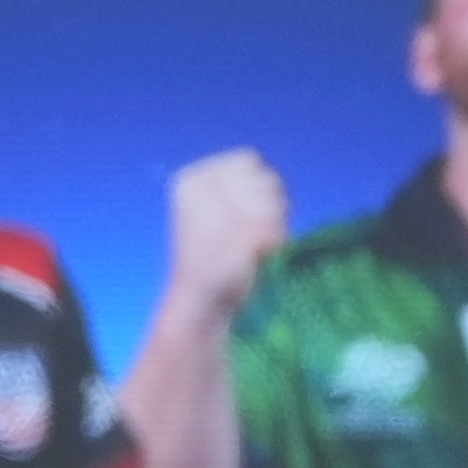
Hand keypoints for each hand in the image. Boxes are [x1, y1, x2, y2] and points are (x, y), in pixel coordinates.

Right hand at [165, 149, 288, 317]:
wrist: (200, 307)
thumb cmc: (214, 261)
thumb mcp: (220, 213)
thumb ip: (242, 188)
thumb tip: (268, 175)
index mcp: (191, 179)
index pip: (247, 160)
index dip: (256, 189)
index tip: (242, 218)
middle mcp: (200, 188)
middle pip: (265, 178)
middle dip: (269, 206)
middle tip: (252, 236)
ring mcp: (220, 210)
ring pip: (274, 200)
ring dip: (275, 223)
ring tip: (255, 246)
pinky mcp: (239, 234)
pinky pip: (276, 228)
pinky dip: (275, 243)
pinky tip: (260, 256)